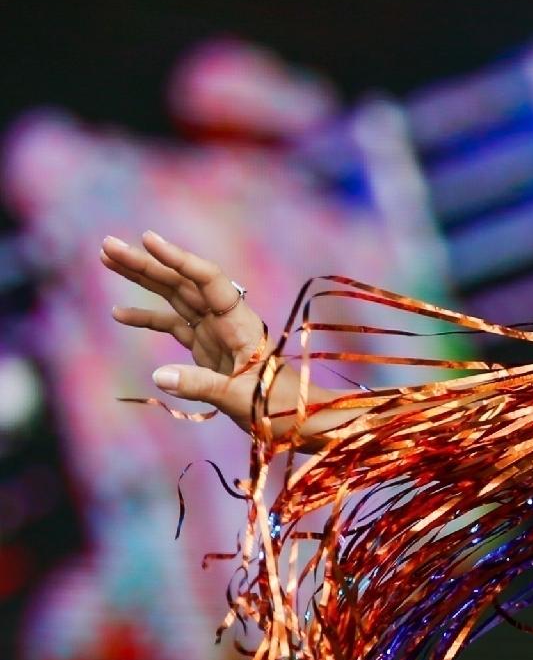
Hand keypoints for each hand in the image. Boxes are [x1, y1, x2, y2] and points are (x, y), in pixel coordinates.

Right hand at [101, 229, 337, 440]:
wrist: (298, 419)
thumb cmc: (280, 406)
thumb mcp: (243, 398)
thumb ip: (202, 384)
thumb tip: (159, 376)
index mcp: (240, 323)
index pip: (207, 280)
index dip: (179, 259)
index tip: (148, 240)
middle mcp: (226, 320)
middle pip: (183, 283)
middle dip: (147, 263)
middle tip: (108, 245)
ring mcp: (215, 332)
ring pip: (174, 297)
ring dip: (142, 279)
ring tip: (107, 259)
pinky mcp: (207, 349)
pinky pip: (174, 326)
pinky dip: (148, 319)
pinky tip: (118, 313)